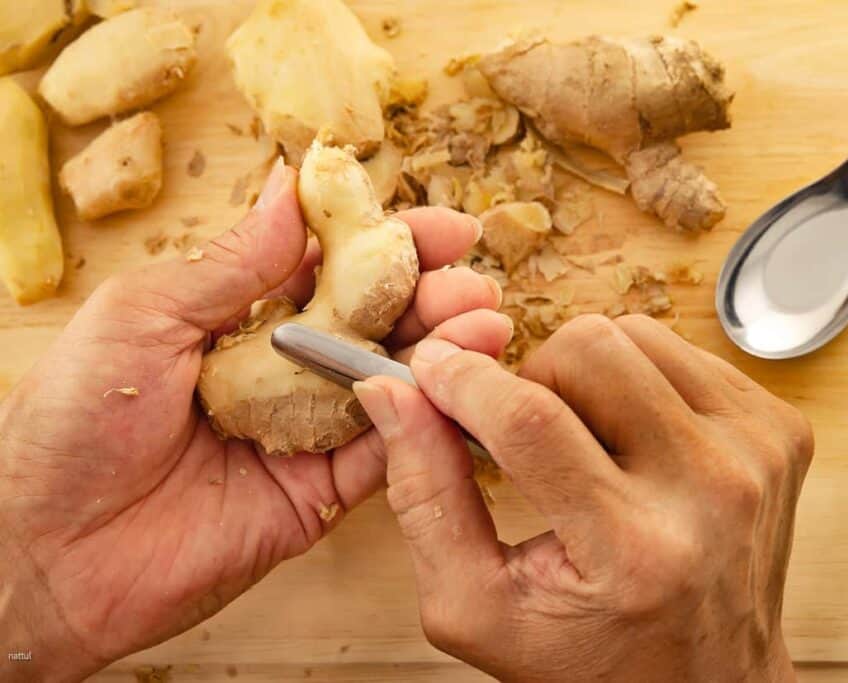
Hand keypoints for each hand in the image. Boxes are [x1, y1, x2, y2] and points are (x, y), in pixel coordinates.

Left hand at [0, 161, 510, 681]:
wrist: (46, 549)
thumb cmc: (73, 418)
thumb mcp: (144, 314)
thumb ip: (231, 263)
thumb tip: (289, 186)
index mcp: (243, 315)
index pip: (336, 266)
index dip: (392, 243)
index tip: (444, 226)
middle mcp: (286, 368)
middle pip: (380, 323)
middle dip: (434, 298)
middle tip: (475, 284)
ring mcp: (309, 431)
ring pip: (396, 385)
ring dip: (446, 354)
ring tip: (487, 325)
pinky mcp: (321, 493)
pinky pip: (386, 456)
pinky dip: (425, 424)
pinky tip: (459, 391)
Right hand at [355, 314, 813, 681]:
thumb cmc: (593, 658)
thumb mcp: (478, 607)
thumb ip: (425, 498)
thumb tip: (395, 394)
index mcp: (633, 551)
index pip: (530, 419)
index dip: (465, 380)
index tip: (434, 370)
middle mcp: (709, 492)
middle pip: (589, 350)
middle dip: (531, 376)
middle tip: (524, 429)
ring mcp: (755, 454)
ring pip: (635, 334)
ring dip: (586, 373)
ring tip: (583, 439)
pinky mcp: (778, 431)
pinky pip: (682, 350)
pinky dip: (639, 378)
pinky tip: (631, 436)